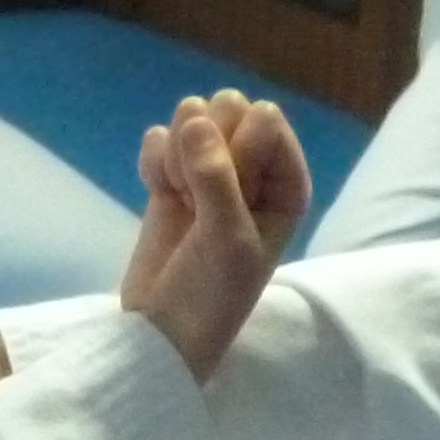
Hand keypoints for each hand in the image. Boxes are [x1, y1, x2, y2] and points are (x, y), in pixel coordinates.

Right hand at [119, 90, 308, 381]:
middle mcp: (253, 172)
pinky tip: (157, 191)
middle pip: (229, 109)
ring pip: (192, 117)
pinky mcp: (171, 176)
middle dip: (206, 147)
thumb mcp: (227, 238)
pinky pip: (161, 138)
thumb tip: (192, 116)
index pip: (267, 119)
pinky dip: (154, 160)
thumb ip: (216, 176)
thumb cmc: (211, 293)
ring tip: (180, 199)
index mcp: (285, 184)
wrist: (160, 331)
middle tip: (199, 197)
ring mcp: (210, 171)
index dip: (242, 148)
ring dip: (178, 155)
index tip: (230, 191)